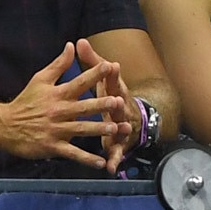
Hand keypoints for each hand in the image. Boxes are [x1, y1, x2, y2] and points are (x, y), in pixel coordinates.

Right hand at [1, 42, 125, 169]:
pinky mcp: (53, 146)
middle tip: (118, 102)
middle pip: (83, 107)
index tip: (109, 66)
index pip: (78, 82)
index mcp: (58, 94)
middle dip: (101, 104)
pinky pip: (73, 153)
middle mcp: (59, 111)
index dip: (94, 74)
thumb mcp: (40, 79)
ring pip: (81, 129)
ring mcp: (56, 130)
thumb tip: (71, 45)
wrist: (5, 125)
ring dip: (98, 130)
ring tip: (114, 129)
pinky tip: (101, 163)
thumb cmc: (25, 101)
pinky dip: (87, 159)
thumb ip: (58, 64)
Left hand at [77, 38, 138, 173]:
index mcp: (115, 92)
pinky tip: (109, 168)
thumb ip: (91, 62)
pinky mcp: (119, 144)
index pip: (113, 81)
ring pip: (122, 127)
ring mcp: (122, 127)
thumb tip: (79, 41)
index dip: (112, 74)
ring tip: (119, 131)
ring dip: (121, 129)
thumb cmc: (111, 96)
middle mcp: (121, 108)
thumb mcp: (102, 79)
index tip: (111, 65)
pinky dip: (114, 160)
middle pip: (120, 104)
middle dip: (118, 102)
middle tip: (115, 100)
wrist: (132, 119)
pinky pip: (116, 153)